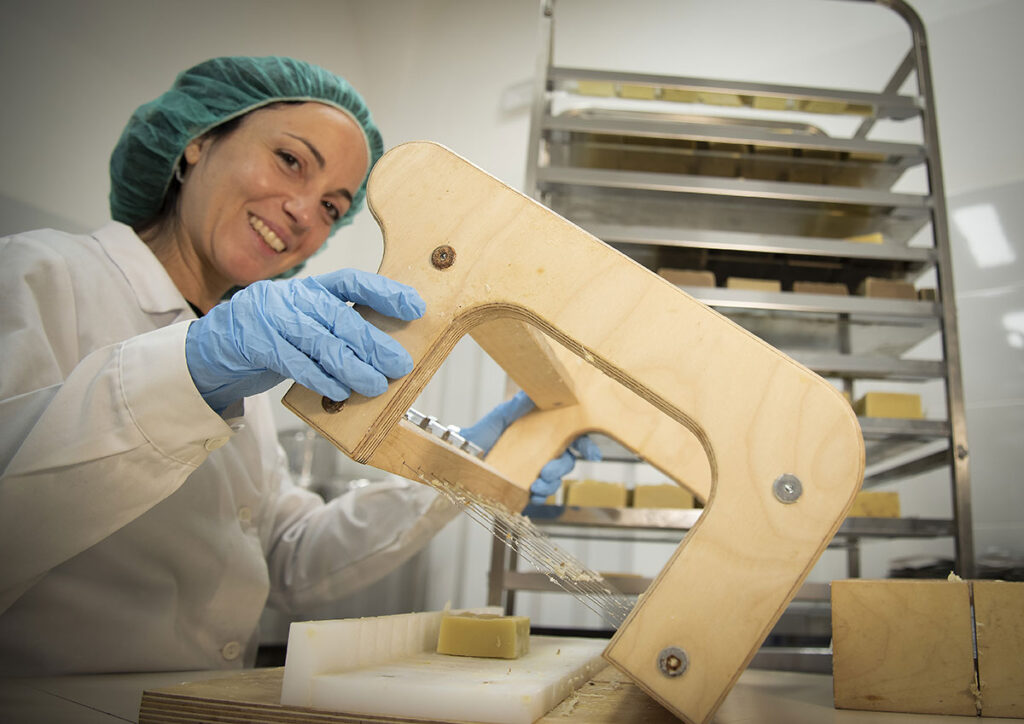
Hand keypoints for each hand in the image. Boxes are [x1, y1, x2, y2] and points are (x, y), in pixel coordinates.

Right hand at [185, 269, 424, 412]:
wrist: (214, 345)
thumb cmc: (272, 335)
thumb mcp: (304, 321)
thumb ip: (336, 328)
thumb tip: (384, 351)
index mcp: (311, 288)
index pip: (353, 281)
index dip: (386, 293)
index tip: (415, 307)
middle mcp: (294, 297)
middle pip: (341, 317)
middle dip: (374, 343)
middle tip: (399, 364)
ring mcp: (272, 318)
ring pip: (321, 342)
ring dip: (353, 367)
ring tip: (376, 385)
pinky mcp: (256, 344)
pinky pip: (295, 363)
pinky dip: (320, 378)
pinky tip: (339, 391)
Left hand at [461, 391, 602, 504]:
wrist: (461, 456)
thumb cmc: (481, 434)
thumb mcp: (500, 417)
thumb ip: (517, 406)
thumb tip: (533, 393)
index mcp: (542, 432)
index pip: (571, 436)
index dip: (586, 445)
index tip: (591, 454)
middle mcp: (542, 451)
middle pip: (567, 461)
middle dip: (562, 468)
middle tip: (547, 472)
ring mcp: (534, 470)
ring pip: (556, 479)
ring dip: (551, 484)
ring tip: (536, 485)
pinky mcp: (524, 487)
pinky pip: (540, 495)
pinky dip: (540, 496)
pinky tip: (531, 493)